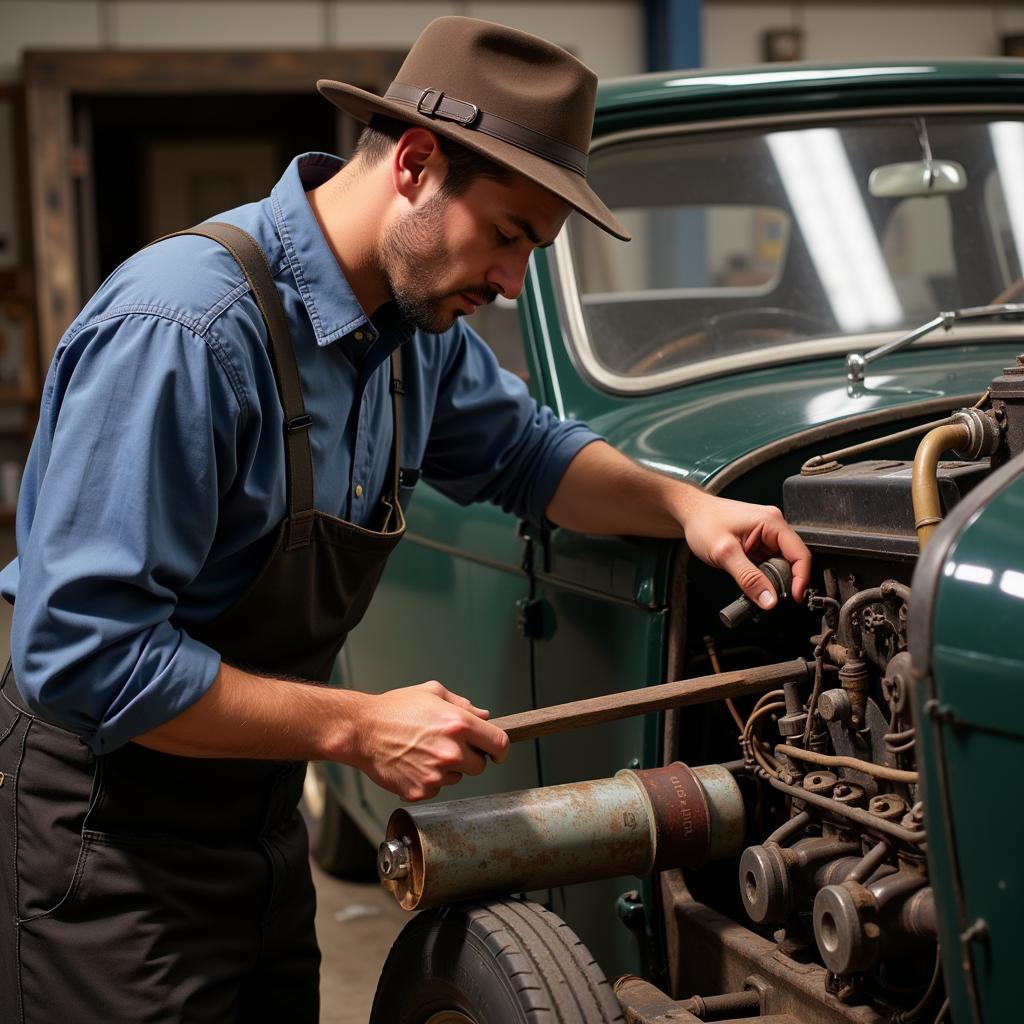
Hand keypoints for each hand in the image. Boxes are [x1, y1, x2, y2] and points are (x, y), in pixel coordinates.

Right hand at [349, 680, 509, 801]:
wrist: (362, 730)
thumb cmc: (394, 709)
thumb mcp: (432, 693)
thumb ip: (462, 704)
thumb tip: (484, 715)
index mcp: (459, 724)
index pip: (499, 744)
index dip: (500, 750)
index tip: (496, 752)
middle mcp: (451, 751)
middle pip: (480, 766)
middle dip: (470, 758)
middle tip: (449, 747)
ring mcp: (436, 774)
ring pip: (457, 778)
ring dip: (448, 769)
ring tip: (424, 752)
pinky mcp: (421, 790)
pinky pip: (436, 789)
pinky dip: (428, 780)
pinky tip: (413, 764)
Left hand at [679, 490, 810, 607]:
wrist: (690, 513)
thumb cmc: (703, 522)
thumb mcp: (724, 553)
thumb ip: (748, 578)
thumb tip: (769, 599)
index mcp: (772, 522)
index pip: (800, 553)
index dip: (801, 578)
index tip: (794, 598)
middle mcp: (773, 526)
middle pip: (793, 560)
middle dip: (785, 581)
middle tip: (771, 598)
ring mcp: (766, 535)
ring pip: (781, 564)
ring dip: (773, 579)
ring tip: (758, 590)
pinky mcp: (758, 543)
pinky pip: (769, 563)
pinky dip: (763, 575)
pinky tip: (753, 582)